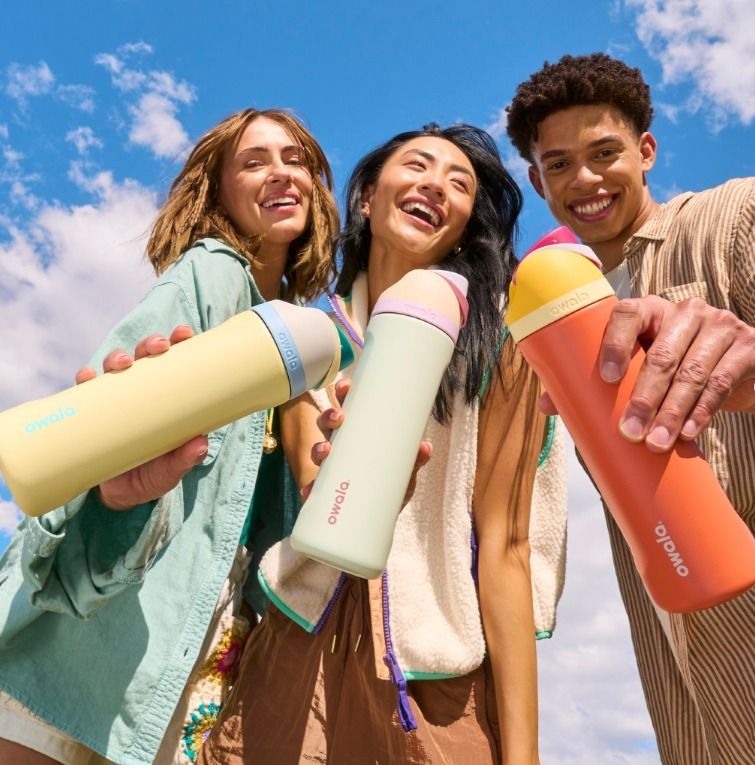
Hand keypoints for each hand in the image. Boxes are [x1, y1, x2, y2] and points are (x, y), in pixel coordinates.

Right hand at [75, 325, 207, 510]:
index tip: (184, 334)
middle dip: (151, 344)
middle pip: (144, 356)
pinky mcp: (92, 412)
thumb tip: (200, 444)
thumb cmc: (155, 473)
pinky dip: (85, 380)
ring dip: (118, 357)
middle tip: (159, 347)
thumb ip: (186, 458)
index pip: (174, 362)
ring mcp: (115, 399)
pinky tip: (87, 377)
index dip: (178, 342)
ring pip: (114, 367)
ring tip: (123, 363)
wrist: (122, 496)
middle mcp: (141, 391)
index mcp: (167, 395)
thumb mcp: (173, 468)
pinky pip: (85, 390)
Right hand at [300, 378, 431, 502]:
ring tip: (326, 451)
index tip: (345, 386)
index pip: (346, 408)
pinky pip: (313, 488)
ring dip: (318, 448)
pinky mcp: (325, 493)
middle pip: (327, 425)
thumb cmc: (391, 485)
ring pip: (318, 452)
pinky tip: (309, 490)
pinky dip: (309, 489)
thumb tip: (424, 448)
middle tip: (339, 418)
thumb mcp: (405, 471)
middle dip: (329, 417)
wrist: (382, 518)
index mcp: (356, 434)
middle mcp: (340, 448)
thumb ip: (414, 460)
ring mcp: (330, 469)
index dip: (342, 394)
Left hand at [599, 296, 754, 451]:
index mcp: (650, 310)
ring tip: (656, 442)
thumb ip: (604, 377)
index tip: (607, 379)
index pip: (628, 315)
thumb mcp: (643, 362)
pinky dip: (701, 412)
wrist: (735, 364)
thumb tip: (552, 406)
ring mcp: (720, 325)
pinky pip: (721, 383)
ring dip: (672, 413)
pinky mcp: (747, 346)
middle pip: (662, 356)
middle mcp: (686, 311)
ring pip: (692, 374)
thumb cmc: (673, 364)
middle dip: (644, 399)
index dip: (615, 344)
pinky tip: (687, 433)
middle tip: (629, 431)